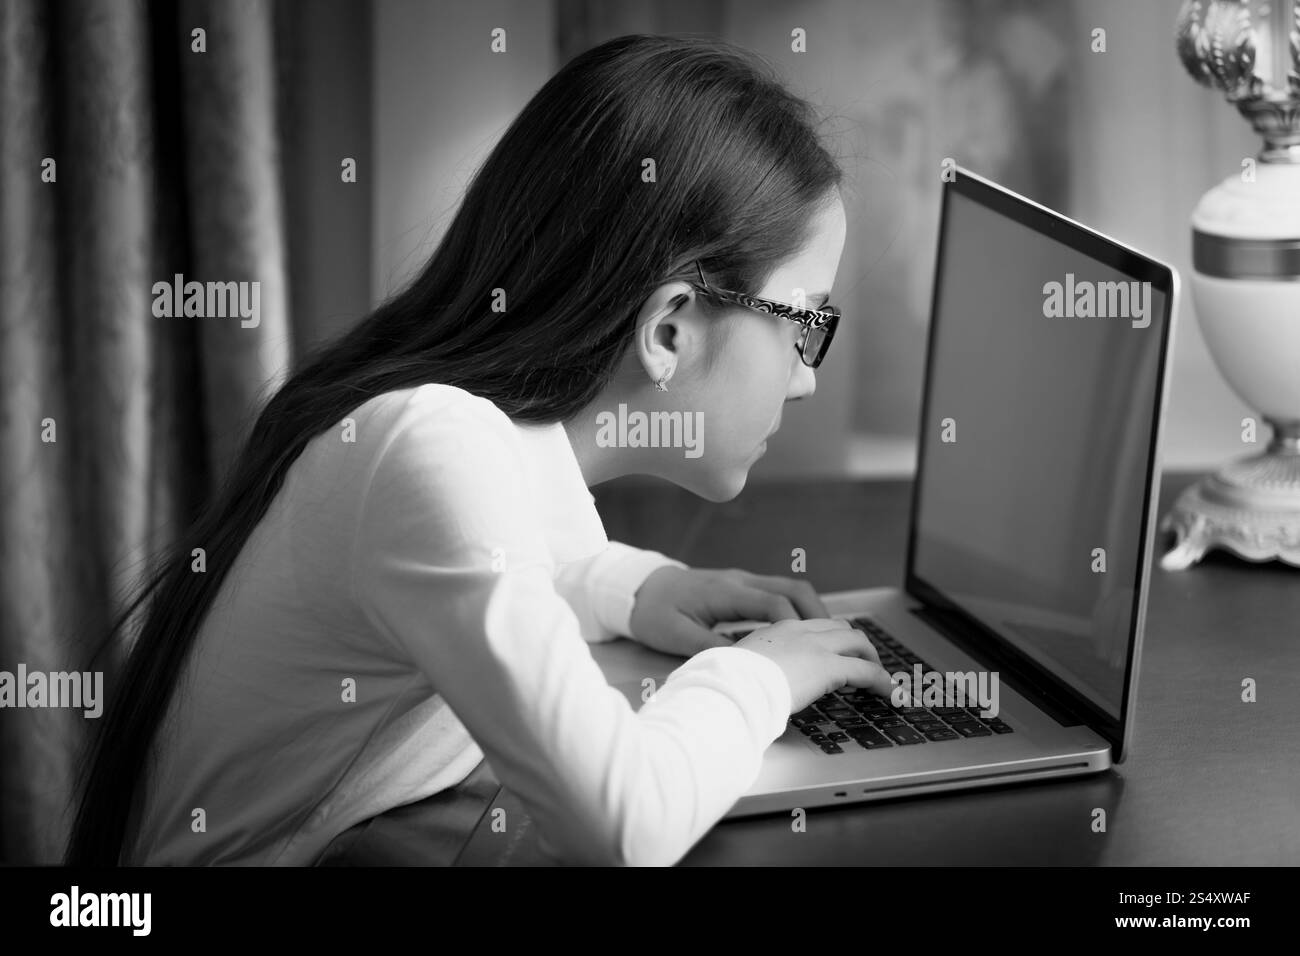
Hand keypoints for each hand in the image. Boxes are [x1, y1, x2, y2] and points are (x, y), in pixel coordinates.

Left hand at [627, 566, 828, 658]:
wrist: (639, 588)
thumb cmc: (655, 613)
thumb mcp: (677, 636)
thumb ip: (711, 648)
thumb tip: (746, 665)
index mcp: (726, 592)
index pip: (773, 603)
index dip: (795, 626)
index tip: (810, 651)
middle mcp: (740, 581)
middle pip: (793, 589)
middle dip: (819, 615)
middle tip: (837, 644)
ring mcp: (743, 581)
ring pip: (791, 588)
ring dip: (813, 612)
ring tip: (830, 641)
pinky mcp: (742, 587)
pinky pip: (780, 593)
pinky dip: (798, 611)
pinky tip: (804, 635)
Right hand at [734, 618, 894, 712]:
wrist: (727, 685)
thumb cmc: (724, 682)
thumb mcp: (737, 670)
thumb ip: (752, 671)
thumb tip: (750, 686)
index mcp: (776, 629)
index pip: (812, 628)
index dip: (828, 640)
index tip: (833, 654)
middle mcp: (799, 631)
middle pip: (840, 628)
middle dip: (856, 644)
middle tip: (864, 662)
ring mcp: (815, 646)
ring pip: (858, 642)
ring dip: (872, 659)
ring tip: (880, 679)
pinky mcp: (829, 667)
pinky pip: (867, 673)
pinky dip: (883, 683)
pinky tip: (890, 696)